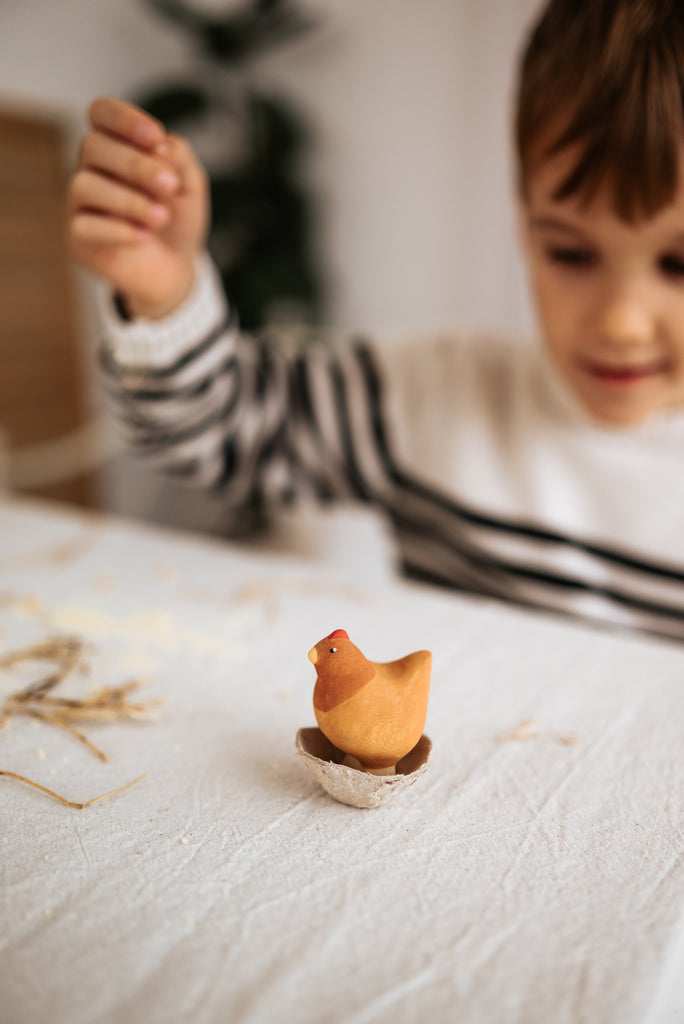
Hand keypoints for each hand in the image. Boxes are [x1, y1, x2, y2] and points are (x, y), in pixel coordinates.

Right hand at [68, 96, 209, 319]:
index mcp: (117, 145)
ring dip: (128, 200)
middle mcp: (92, 168)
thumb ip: (179, 158)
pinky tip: (144, 236)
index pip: (101, 113)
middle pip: (93, 146)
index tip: (156, 136)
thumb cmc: (177, 218)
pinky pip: (84, 226)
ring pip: (84, 185)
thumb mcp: (190, 184)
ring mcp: (81, 202)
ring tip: (161, 217)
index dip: (123, 119)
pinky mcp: (79, 237)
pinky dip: (118, 230)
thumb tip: (160, 145)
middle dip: (135, 164)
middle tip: (169, 185)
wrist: (175, 266)